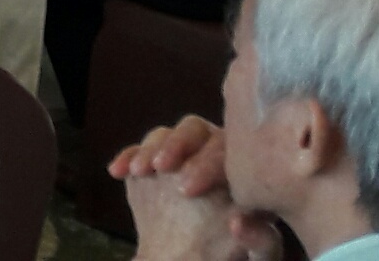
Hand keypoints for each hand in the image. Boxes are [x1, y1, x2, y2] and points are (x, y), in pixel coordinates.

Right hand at [114, 119, 278, 260]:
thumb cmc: (232, 257)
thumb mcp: (257, 255)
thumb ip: (260, 241)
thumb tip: (240, 224)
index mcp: (243, 170)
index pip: (228, 149)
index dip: (207, 164)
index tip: (188, 190)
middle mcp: (213, 152)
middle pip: (196, 131)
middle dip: (176, 147)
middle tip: (163, 170)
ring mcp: (180, 156)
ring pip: (166, 135)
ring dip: (149, 149)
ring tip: (139, 171)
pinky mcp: (152, 163)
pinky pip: (138, 149)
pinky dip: (128, 157)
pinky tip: (117, 172)